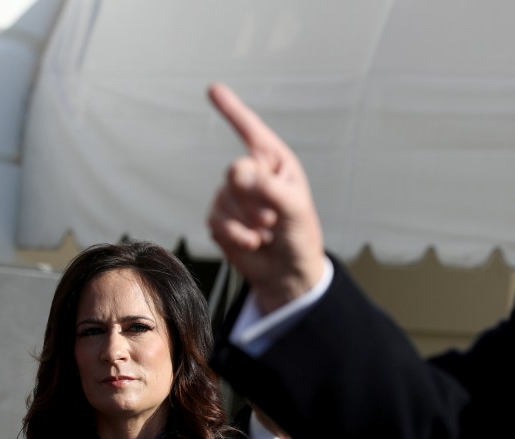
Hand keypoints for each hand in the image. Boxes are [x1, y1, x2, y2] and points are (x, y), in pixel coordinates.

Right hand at [207, 82, 326, 313]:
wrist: (288, 274)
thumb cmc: (300, 237)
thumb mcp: (295, 211)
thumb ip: (270, 189)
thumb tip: (237, 172)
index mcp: (275, 164)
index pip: (251, 131)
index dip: (232, 110)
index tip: (214, 89)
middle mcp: (253, 175)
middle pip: (236, 173)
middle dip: (255, 201)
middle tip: (273, 221)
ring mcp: (234, 196)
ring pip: (225, 200)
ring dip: (248, 223)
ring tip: (267, 234)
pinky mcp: (221, 219)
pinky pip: (216, 221)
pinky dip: (236, 235)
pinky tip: (253, 244)